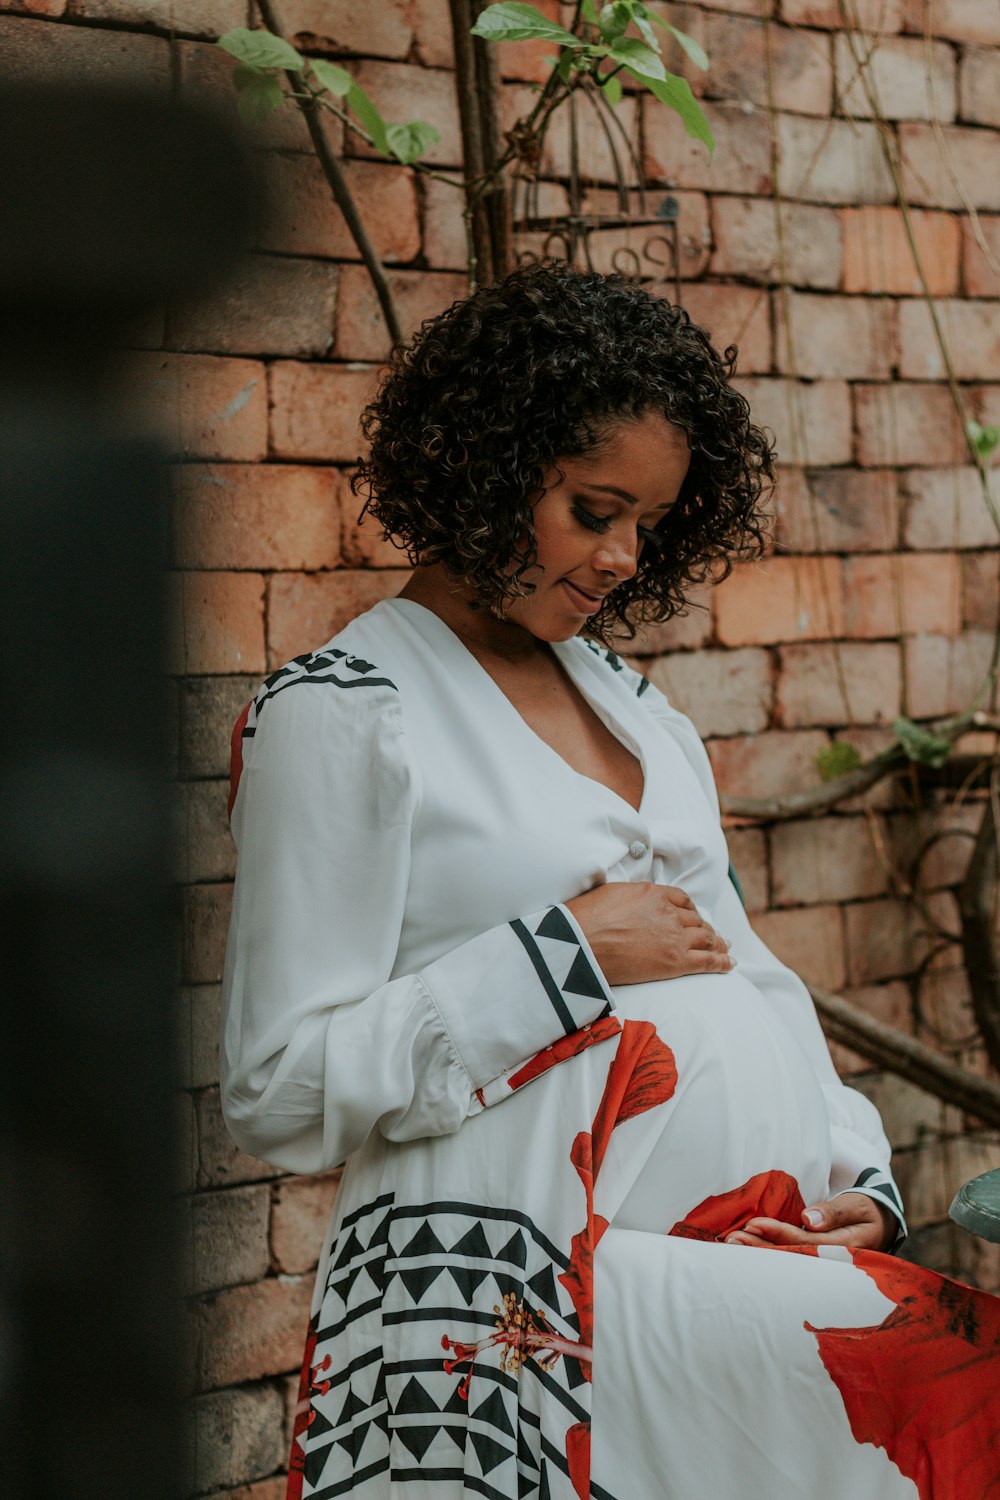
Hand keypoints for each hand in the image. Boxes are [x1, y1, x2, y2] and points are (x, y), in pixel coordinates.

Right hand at [565, 881, 732, 986]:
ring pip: (707, 938)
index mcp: (654, 893)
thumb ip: (630, 897)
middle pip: (697, 920)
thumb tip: (629, 903)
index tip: (693, 918)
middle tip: (715, 935)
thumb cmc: (585, 919)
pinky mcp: (676, 962)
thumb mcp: (611, 894)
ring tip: (725, 948)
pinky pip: (708, 961)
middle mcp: (669, 913)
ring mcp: (675, 937)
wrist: (581, 943)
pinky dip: (722, 962)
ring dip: (719, 943)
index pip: (682, 900)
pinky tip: (730, 965)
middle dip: (707, 928)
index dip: (690, 911)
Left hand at [724, 1192, 896, 1252]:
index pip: (806, 1243)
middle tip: (731, 1240)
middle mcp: (830, 1261)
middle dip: (760, 1249)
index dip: (779, 1235)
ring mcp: (820, 1262)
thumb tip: (808, 1218)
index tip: (754, 1223)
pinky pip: (788, 1255)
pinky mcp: (812, 1258)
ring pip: (787, 1259)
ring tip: (732, 1244)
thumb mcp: (857, 1206)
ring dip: (759, 1252)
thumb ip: (835, 1212)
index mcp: (844, 1249)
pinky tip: (746, 1248)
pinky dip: (767, 1251)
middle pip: (791, 1256)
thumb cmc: (867, 1211)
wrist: (879, 1224)